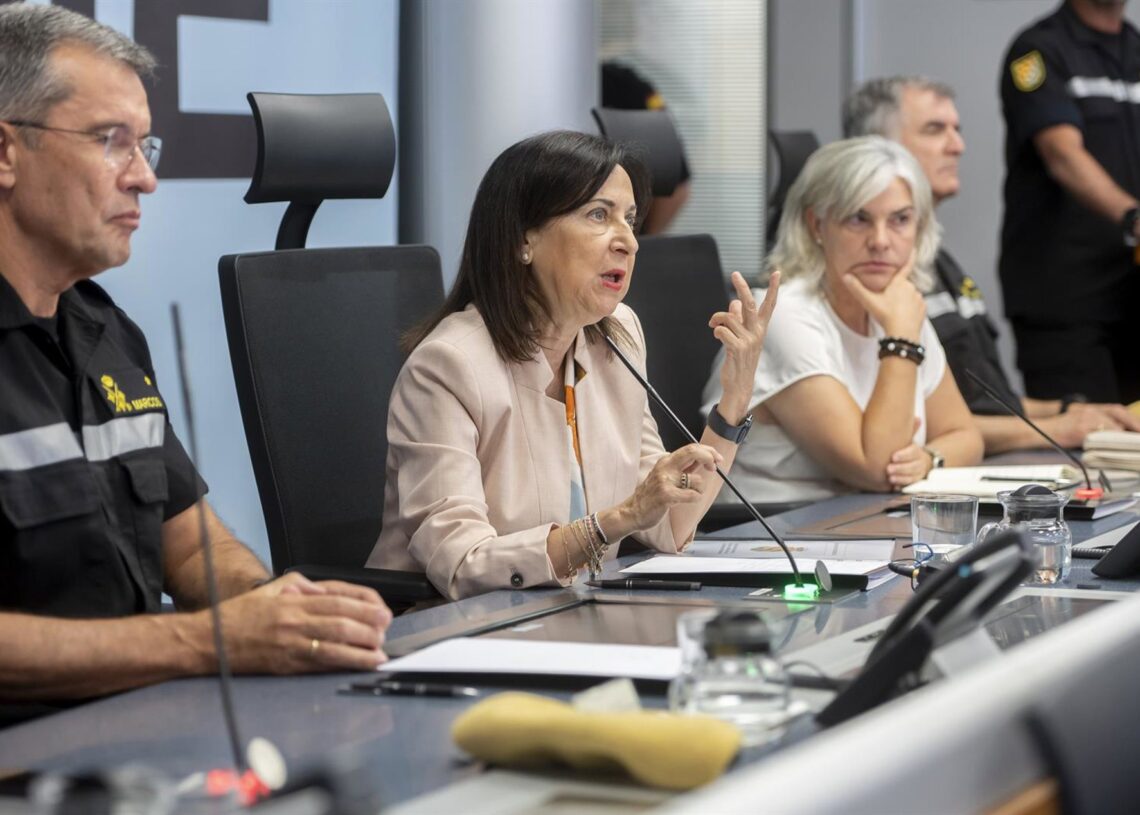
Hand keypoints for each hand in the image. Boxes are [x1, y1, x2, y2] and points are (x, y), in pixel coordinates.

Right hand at [216, 572, 392, 673]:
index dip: (363, 605)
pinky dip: (344, 664)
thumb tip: (325, 590)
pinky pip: (320, 664)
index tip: (381, 610)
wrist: (209, 641)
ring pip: (334, 644)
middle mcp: (294, 620)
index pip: (337, 599)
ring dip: (362, 648)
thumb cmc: (239, 616)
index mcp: (293, 600)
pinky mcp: (286, 665)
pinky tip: (360, 664)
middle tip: (386, 628)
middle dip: (369, 626)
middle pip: (340, 621)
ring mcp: (291, 644)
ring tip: (379, 650)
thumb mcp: (271, 590)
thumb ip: (300, 585)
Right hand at [618, 444, 722, 531]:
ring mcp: (665, 480)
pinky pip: (693, 495)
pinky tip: (684, 501)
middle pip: (693, 452)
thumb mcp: (667, 476)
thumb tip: (705, 460)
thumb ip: (685, 468)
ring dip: (699, 490)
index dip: (708, 451)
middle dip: (709, 458)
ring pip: (697, 480)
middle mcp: (665, 467)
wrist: (632, 512)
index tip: (717, 459)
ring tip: (688, 496)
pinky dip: (694, 499)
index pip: (691, 448)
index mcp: (666, 461)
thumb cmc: (652, 495)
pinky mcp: (666, 495)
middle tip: (714, 468)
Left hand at [712, 271, 778, 421]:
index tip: (777, 272)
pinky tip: (716, 336)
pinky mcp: (737, 349)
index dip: (773, 288)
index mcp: (761, 328)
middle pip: (751, 304)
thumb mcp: (742, 337)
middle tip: (735, 273)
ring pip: (730, 318)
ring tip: (712, 324)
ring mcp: (748, 341)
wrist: (740, 384)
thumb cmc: (741, 359)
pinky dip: (716, 330)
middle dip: (742, 287)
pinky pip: (722, 331)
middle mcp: (757, 333)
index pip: (769, 305)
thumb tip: (736, 301)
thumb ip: (739, 318)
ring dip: (717, 318)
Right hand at [842, 249, 924, 340]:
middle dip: (896, 291)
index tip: (914, 250)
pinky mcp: (923, 309)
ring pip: (910, 296)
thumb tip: (846, 277)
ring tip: (894, 311)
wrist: (902, 332)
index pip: (905, 266)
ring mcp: (918, 298)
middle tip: (887, 302)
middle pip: (903, 285)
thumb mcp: (868, 301)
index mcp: (899, 283)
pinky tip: (903, 315)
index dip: (909, 257)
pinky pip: (916, 306)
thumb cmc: (887, 316)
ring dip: (904, 300)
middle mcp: (911, 288)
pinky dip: (911, 309)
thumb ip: (856, 288)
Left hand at [886, 442, 932, 489]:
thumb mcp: (905, 445)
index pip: (913, 452)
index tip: (893, 457)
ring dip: (901, 479)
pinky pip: (911, 486)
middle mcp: (920, 462)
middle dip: (900, 468)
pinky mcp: (917, 482)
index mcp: (917, 452)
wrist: (922, 462)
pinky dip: (903, 487)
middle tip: (888, 469)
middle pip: (913, 466)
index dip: (903, 455)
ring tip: (890, 479)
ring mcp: (920, 473)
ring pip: (913, 477)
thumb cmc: (906, 452)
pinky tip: (895, 487)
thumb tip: (879, 440)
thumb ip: (896, 444)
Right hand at [1044, 403, 1137, 447]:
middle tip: (1139, 436)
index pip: (1117, 410)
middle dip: (1133, 424)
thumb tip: (1117, 433)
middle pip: (1118, 414)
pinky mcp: (1080, 430)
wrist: (1039, 430)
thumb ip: (1096, 423)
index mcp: (1090, 408)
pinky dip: (1110, 442)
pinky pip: (1100, 437)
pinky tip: (1114, 447)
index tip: (1139, 428)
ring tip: (1130, 444)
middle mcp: (1089, 410)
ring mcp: (1084, 419)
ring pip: (1112, 426)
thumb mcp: (1078, 420)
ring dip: (1123, 435)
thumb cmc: (1058, 429)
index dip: (1132, 418)